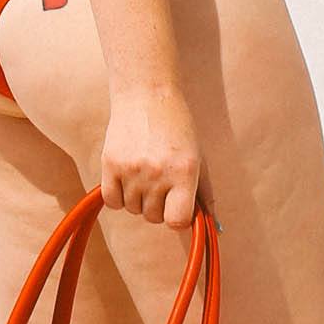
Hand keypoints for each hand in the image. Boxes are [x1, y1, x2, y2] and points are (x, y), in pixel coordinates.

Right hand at [99, 84, 199, 228]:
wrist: (146, 94)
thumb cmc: (177, 127)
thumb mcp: (198, 157)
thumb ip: (205, 194)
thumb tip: (213, 229)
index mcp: (184, 171)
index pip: (177, 221)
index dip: (177, 217)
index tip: (176, 206)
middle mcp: (158, 173)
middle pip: (153, 217)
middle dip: (158, 205)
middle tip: (160, 181)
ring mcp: (132, 169)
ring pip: (133, 209)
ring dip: (138, 198)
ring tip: (144, 172)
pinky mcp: (110, 163)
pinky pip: (112, 202)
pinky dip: (118, 196)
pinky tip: (127, 177)